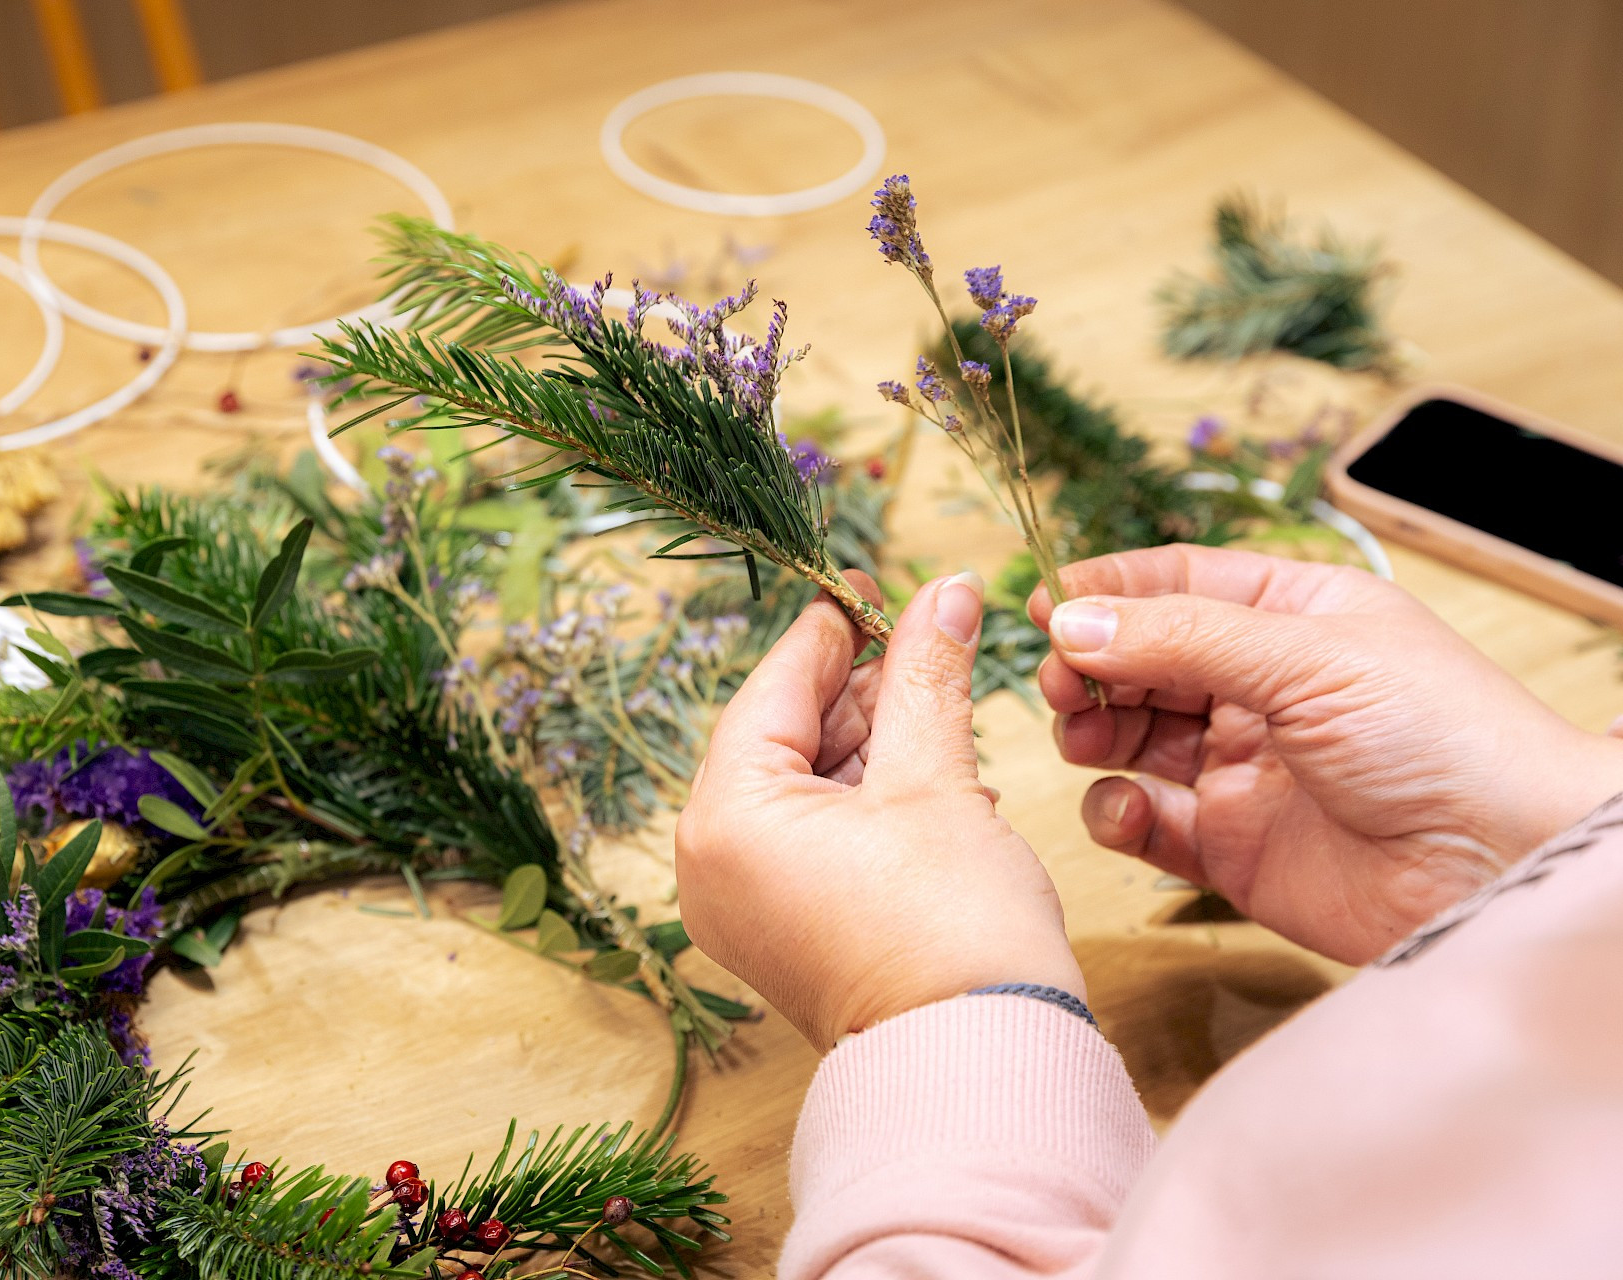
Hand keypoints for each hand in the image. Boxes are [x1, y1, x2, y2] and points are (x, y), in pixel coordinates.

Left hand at [675, 571, 1082, 1050]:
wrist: (980, 1061)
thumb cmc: (951, 928)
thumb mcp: (937, 778)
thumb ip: (928, 676)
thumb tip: (945, 590)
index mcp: (725, 818)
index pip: (772, 689)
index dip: (831, 629)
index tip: (872, 585)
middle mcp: (713, 863)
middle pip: (782, 735)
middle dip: (859, 688)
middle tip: (921, 636)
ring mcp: (743, 903)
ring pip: (802, 784)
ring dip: (871, 741)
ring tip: (939, 703)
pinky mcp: (782, 929)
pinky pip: (810, 834)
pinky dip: (865, 797)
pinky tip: (929, 770)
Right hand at [1031, 545, 1622, 963]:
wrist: (1503, 866)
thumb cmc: (1446, 738)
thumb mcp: (1306, 657)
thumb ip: (1179, 637)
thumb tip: (1072, 622)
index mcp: (1292, 615)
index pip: (1175, 582)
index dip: (1107, 591)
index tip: (1045, 606)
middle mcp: (1262, 687)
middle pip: (1140, 659)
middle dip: (1090, 665)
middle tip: (1062, 683)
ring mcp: (1243, 768)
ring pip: (1130, 737)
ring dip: (1092, 731)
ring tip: (1082, 736)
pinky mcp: (1231, 847)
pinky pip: (1145, 821)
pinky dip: (1116, 812)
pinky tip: (1122, 807)